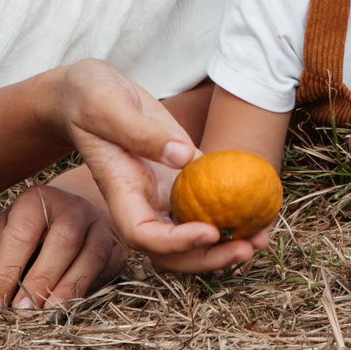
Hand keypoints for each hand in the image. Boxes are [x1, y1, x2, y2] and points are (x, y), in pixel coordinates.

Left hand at [0, 181, 120, 310]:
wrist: (68, 215)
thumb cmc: (26, 230)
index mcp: (36, 200)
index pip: (21, 234)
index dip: (7, 270)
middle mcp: (72, 207)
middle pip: (63, 241)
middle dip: (41, 280)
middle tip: (23, 311)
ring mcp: (100, 223)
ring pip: (93, 254)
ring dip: (70, 287)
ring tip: (49, 312)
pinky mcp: (117, 244)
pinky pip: (109, 267)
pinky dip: (91, 288)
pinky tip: (72, 306)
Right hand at [50, 60, 252, 270]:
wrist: (88, 91)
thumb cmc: (88, 96)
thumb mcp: (105, 106)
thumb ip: (140, 132)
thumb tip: (184, 157)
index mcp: (120, 190)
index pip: (143, 235)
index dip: (176, 243)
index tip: (210, 231)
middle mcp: (142, 200)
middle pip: (172, 251)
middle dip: (209, 257)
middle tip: (248, 248)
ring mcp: (162, 192)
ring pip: (192, 235)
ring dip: (225, 244)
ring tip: (262, 237)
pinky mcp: (181, 174)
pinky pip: (207, 204)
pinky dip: (232, 213)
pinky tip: (262, 210)